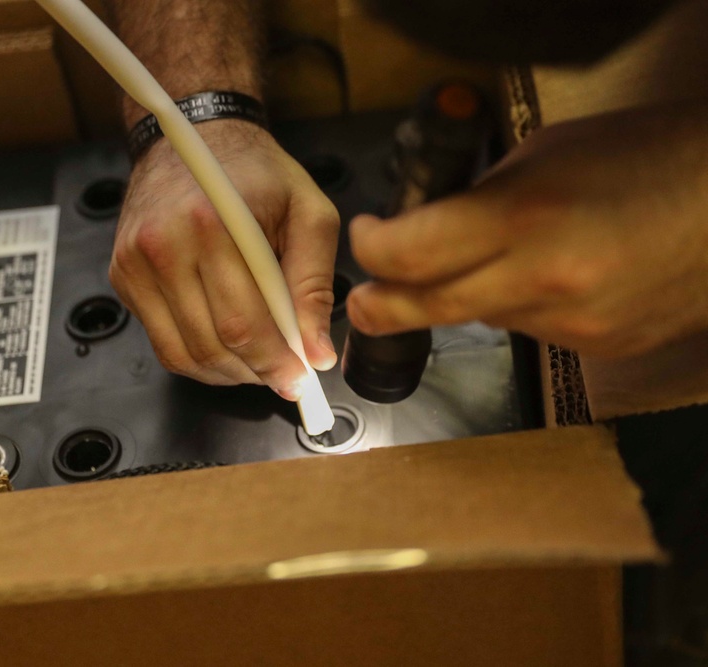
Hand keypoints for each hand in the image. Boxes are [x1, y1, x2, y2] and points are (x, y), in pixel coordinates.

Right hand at [109, 119, 339, 398]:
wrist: (196, 132)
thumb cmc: (257, 171)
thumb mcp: (309, 214)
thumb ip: (314, 285)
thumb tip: (316, 353)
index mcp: (213, 224)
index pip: (243, 324)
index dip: (275, 364)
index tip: (300, 382)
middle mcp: (164, 244)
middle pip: (211, 346)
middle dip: (255, 372)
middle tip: (284, 375)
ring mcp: (135, 263)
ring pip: (183, 354)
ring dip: (227, 373)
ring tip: (257, 361)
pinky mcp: (123, 275)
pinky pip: (161, 341)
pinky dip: (197, 356)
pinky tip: (225, 344)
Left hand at [347, 101, 707, 356]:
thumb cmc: (649, 157)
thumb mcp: (546, 152)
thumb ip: (478, 195)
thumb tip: (428, 223)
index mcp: (525, 217)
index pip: (410, 254)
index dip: (372, 249)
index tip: (367, 237)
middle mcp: (544, 281)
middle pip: (429, 310)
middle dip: (382, 307)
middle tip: (363, 304)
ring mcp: (572, 324)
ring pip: (481, 322)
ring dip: (463, 298)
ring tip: (494, 259)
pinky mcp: (597, 349)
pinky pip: (530, 332)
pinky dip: (517, 308)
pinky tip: (545, 277)